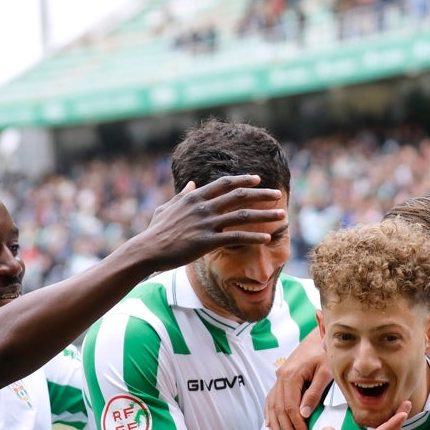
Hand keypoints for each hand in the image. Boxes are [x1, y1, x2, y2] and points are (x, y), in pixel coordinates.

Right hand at [128, 175, 285, 272]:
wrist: (148, 250)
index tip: (258, 179)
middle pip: (239, 195)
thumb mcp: (167, 207)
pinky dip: (254, 237)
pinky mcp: (207, 241)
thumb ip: (182, 195)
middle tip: (277, 194)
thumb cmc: (156, 231)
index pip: (224, 184)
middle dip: (261, 194)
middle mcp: (203, 206)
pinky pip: (236, 237)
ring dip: (265, 215)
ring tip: (282, 216)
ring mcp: (206, 223)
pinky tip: (268, 238)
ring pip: (243, 215)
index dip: (242, 180)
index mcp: (194, 196)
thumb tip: (193, 183)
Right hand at [265, 331, 331, 429]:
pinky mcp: (281, 377)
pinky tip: (271, 423)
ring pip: (273, 404)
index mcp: (291, 376)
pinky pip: (271, 397)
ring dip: (276, 423)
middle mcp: (281, 377)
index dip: (296, 424)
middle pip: (280, 408)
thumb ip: (314, 392)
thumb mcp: (325, 372)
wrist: (319, 336)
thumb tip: (303, 413)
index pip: (291, 407)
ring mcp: (279, 376)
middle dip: (286, 428)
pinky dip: (270, 412)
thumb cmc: (325, 353)